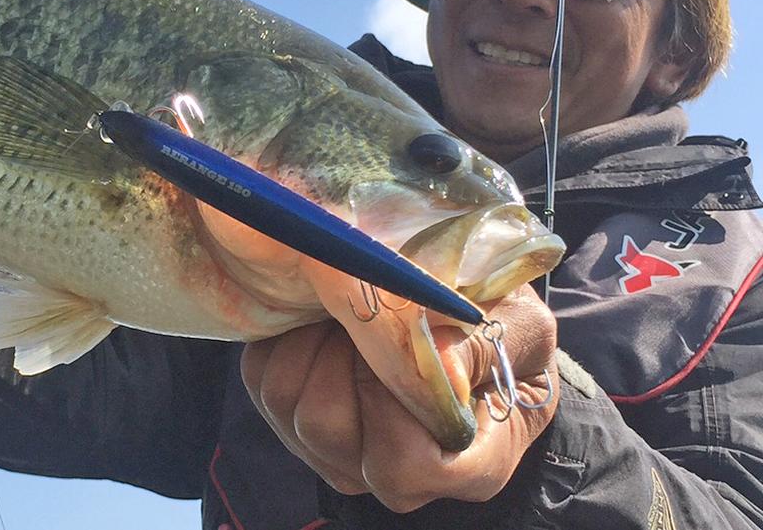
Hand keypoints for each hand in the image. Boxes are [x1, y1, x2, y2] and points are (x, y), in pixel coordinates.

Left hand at [240, 285, 556, 512]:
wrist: (474, 328)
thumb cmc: (506, 331)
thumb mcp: (518, 326)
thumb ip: (481, 345)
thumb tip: (431, 359)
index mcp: (464, 466)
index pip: (402, 465)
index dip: (387, 398)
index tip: (403, 338)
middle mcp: (395, 475)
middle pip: (326, 429)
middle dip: (340, 352)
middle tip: (370, 304)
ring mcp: (341, 452)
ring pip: (288, 403)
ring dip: (311, 339)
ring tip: (351, 307)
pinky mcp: (297, 417)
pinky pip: (261, 377)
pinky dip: (284, 336)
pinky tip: (325, 315)